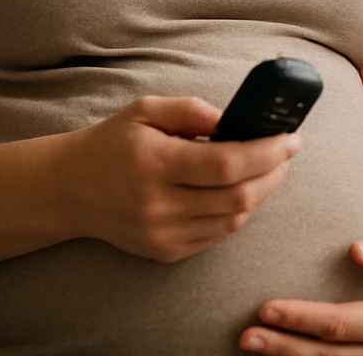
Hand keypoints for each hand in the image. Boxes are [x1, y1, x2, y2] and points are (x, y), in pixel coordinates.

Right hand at [56, 95, 300, 262]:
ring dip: (260, 193)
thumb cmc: (113, 143)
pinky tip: (237, 190)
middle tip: (286, 152)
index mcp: (153, 162)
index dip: (267, 152)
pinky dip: (237, 212)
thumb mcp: (145, 110)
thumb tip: (234, 119)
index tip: (291, 138)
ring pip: (233, 219)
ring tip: (267, 168)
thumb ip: (192, 110)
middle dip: (274, 173)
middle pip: (238, 196)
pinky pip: (217, 235)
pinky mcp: (166, 252)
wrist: (72, 190)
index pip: (226, 163)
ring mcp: (162, 234)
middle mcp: (157, 204)